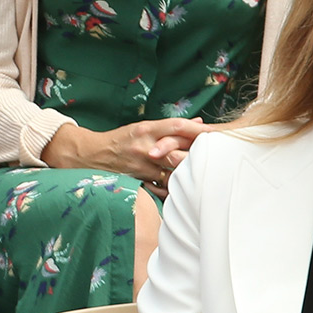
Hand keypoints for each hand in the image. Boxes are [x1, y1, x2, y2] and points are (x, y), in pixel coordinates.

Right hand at [41, 118, 212, 193]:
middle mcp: (145, 146)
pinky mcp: (139, 180)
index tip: (217, 131)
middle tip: (220, 155)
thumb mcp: (143, 128)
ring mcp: (142, 166)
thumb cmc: (121, 140)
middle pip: (179, 150)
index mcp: (146, 129)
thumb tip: (197, 124)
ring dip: (189, 172)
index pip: (177, 126)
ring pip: (172, 170)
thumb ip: (170, 128)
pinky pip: (163, 186)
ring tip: (208, 174)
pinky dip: (176, 186)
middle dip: (198, 154)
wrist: (91, 156)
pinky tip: (187, 188)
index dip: (198, 129)